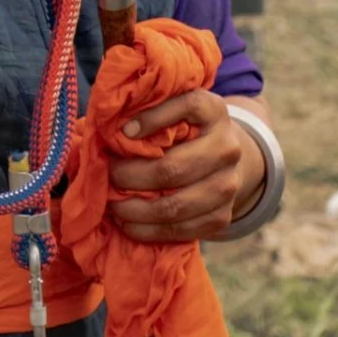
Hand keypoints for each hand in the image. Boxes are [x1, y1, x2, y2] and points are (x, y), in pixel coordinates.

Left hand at [108, 90, 264, 241]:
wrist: (224, 156)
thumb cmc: (184, 128)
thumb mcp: (175, 109)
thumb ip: (151, 110)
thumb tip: (114, 130)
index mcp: (214, 111)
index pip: (188, 106)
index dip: (152, 118)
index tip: (123, 132)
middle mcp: (227, 148)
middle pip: (172, 168)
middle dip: (131, 176)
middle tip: (108, 176)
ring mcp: (229, 186)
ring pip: (174, 206)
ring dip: (136, 209)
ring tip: (113, 205)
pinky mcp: (222, 216)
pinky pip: (181, 230)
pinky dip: (149, 230)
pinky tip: (128, 223)